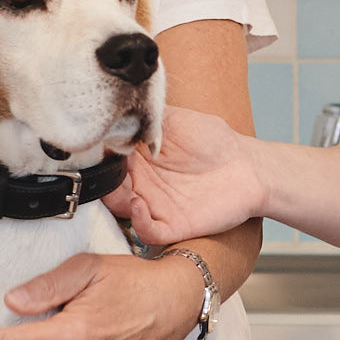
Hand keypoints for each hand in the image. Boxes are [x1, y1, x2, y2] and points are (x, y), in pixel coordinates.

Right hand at [109, 105, 266, 245]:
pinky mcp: (171, 225)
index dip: (97, 154)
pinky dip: (137, 221)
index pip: (106, 159)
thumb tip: (117, 109)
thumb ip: (145, 116)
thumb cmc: (213, 140)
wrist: (248, 166)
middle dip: (100, 178)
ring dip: (114, 199)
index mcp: (137, 157)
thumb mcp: (174, 118)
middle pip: (106, 185)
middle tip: (101, 168)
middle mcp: (140, 182)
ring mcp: (154, 205)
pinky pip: (146, 231)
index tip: (91, 145)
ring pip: (119, 208)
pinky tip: (138, 204)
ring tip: (119, 185)